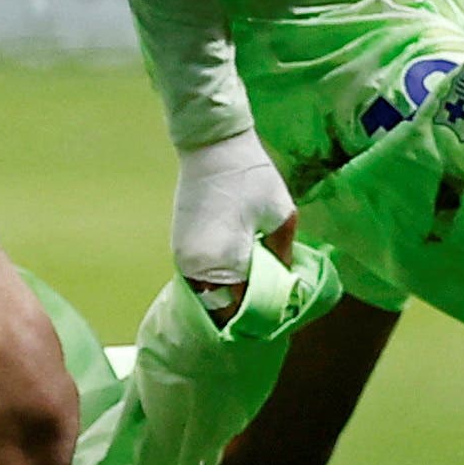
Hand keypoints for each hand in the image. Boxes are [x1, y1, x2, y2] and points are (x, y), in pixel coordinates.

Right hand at [169, 129, 293, 308]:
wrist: (211, 146)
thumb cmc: (251, 177)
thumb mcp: (281, 216)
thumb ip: (283, 255)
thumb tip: (285, 282)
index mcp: (224, 263)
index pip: (243, 308)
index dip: (262, 316)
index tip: (280, 318)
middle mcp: (197, 268)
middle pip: (220, 308)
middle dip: (243, 312)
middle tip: (269, 310)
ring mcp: (183, 259)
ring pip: (207, 295)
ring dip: (227, 299)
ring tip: (254, 296)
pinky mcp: (178, 247)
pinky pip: (198, 279)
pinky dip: (216, 283)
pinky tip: (236, 278)